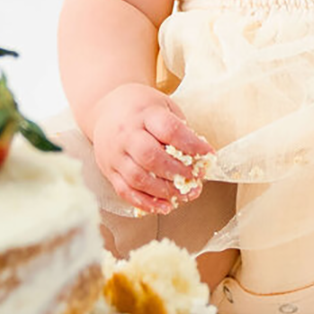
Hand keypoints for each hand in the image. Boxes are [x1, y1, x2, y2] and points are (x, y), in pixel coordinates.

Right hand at [92, 83, 213, 215]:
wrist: (105, 108)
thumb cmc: (141, 108)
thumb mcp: (163, 106)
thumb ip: (179, 129)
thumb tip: (199, 156)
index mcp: (144, 114)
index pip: (169, 129)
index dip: (191, 144)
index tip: (208, 154)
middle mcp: (127, 134)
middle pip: (150, 156)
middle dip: (177, 171)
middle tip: (195, 178)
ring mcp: (116, 154)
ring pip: (137, 178)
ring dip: (164, 191)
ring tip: (184, 194)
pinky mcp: (109, 171)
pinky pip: (125, 191)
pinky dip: (146, 203)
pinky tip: (164, 207)